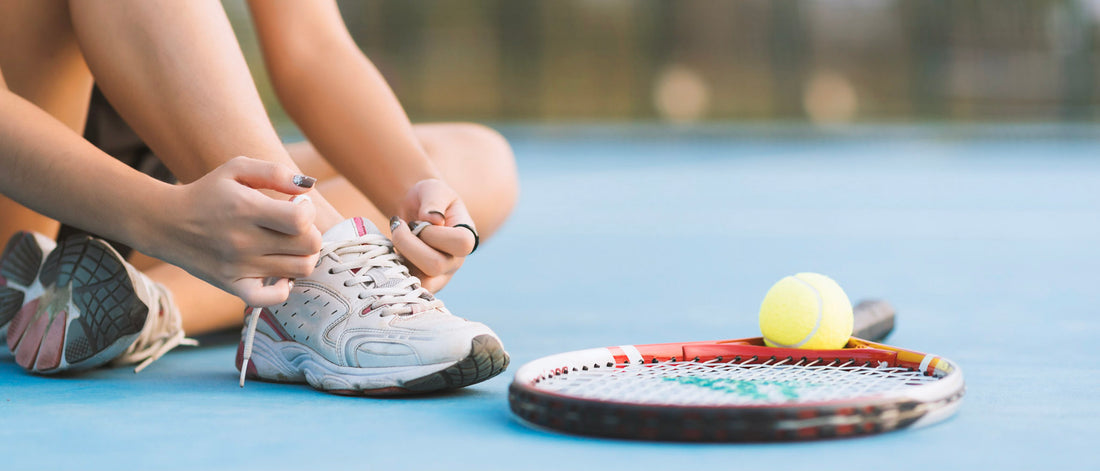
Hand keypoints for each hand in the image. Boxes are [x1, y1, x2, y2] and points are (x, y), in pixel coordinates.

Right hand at [149, 156, 322, 305]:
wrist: (165, 223)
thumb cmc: (207, 193)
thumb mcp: (236, 169)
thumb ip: (275, 172)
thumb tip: (309, 186)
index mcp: (246, 209)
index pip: (301, 220)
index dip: (309, 211)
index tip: (297, 206)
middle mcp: (244, 241)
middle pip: (308, 247)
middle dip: (311, 233)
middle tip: (296, 227)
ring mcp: (239, 267)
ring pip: (299, 270)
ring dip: (304, 256)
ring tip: (289, 246)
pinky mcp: (233, 286)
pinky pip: (272, 298)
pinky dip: (284, 287)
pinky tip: (279, 272)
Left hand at [389, 179, 476, 292]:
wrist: (415, 211)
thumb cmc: (429, 198)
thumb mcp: (433, 189)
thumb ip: (434, 201)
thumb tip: (432, 220)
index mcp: (467, 238)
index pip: (460, 244)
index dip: (435, 233)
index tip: (421, 220)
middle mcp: (455, 261)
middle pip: (435, 265)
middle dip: (408, 243)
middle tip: (400, 226)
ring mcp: (439, 277)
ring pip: (419, 280)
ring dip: (400, 256)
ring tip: (397, 239)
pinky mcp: (420, 284)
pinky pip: (404, 286)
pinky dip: (392, 268)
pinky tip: (391, 250)